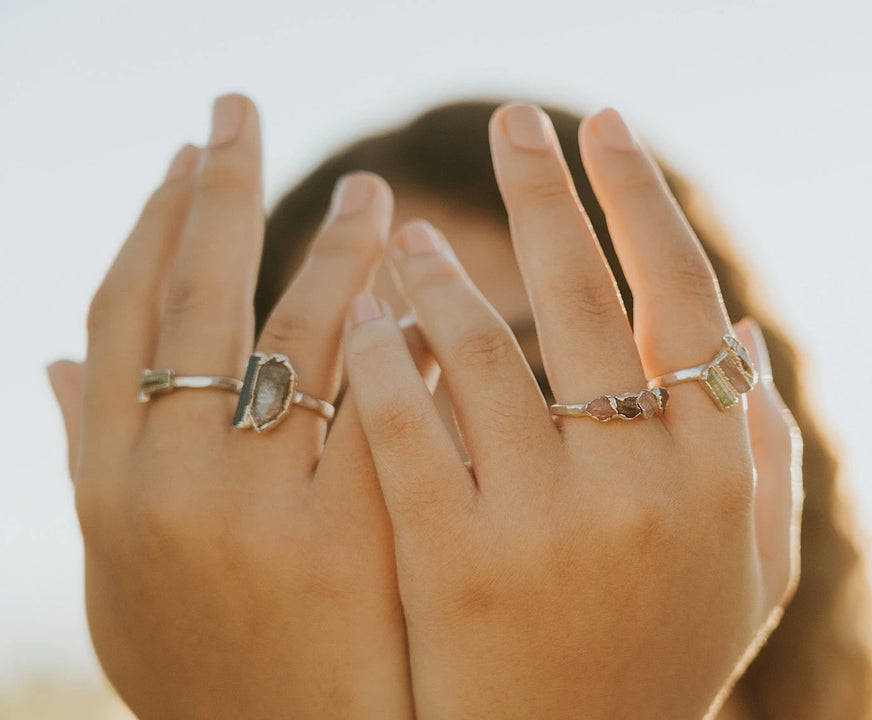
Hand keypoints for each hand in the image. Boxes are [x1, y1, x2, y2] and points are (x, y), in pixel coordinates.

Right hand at [57, 94, 417, 718]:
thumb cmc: (209, 668)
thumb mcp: (122, 570)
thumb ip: (87, 461)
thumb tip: (49, 362)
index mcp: (105, 477)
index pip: (125, 312)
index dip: (152, 225)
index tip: (184, 158)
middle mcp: (164, 475)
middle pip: (193, 289)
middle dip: (216, 185)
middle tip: (241, 108)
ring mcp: (251, 501)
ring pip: (293, 324)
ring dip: (330, 243)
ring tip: (371, 192)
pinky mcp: (342, 527)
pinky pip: (373, 392)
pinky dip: (392, 329)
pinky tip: (422, 283)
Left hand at [341, 105, 801, 718]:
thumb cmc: (662, 654)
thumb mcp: (747, 564)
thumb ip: (764, 452)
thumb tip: (747, 336)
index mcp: (720, 470)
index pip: (683, 295)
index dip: (640, 200)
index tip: (604, 127)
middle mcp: (646, 484)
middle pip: (588, 295)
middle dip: (546, 189)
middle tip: (513, 121)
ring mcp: (549, 522)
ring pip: (483, 348)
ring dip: (440, 270)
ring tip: (402, 229)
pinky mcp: (457, 562)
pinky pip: (408, 428)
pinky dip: (385, 357)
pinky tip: (365, 318)